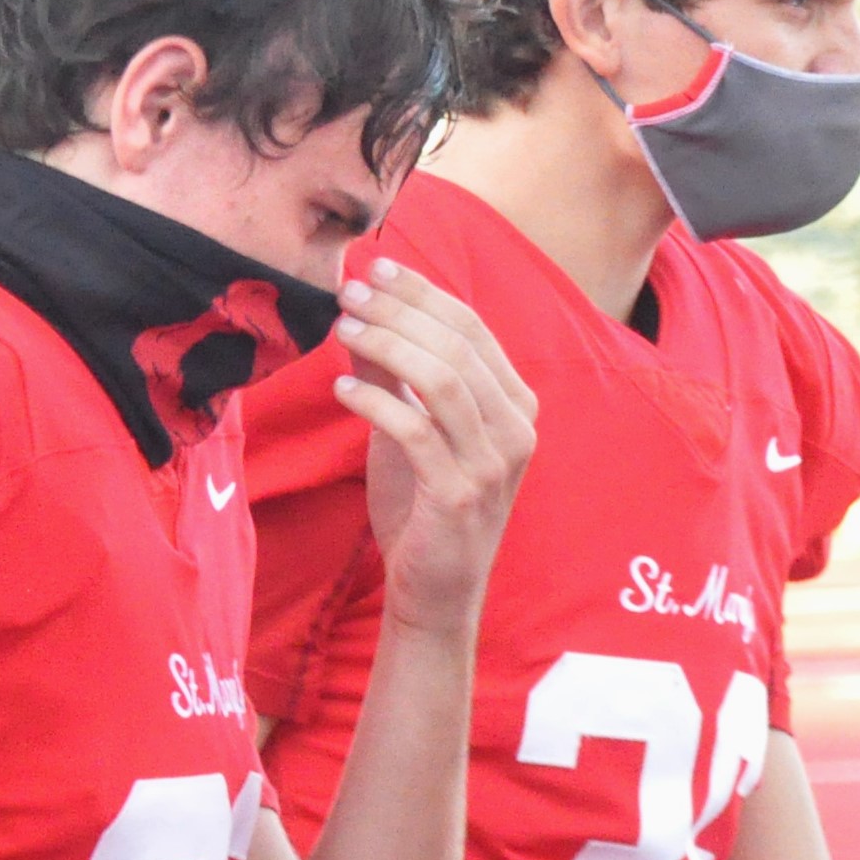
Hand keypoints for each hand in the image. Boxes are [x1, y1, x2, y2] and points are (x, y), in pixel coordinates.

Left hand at [328, 258, 536, 633]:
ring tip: (343, 330)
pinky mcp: (460, 495)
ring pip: (442, 379)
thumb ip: (394, 375)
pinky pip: (416, 430)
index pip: (472, 327)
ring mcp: (494, 463)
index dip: (423, 293)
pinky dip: (376, 401)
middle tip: (349, 292)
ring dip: (386, 345)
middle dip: (398, 310)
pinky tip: (342, 388)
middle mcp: (516, 429)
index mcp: (515, 405)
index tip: (375, 267)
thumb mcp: (409, 429)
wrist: (435, 591)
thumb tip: (359, 311)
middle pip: (457, 345)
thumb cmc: (423, 507)